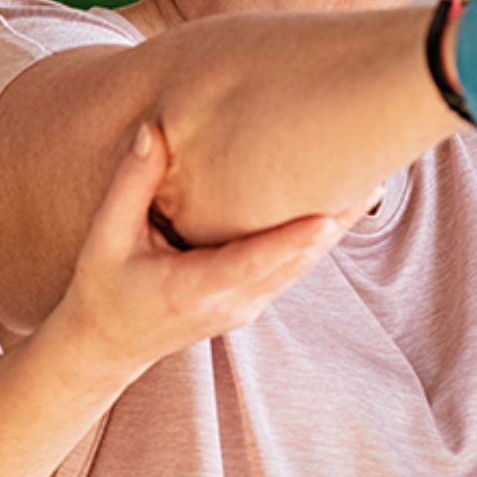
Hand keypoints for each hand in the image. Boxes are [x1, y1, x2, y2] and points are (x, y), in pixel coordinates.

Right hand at [44, 124, 355, 379]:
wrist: (106, 347)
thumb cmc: (104, 288)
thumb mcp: (106, 237)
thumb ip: (132, 184)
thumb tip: (156, 130)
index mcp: (197, 288)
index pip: (258, 260)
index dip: (298, 237)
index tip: (332, 210)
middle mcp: (233, 302)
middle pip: (297, 261)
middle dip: (335, 220)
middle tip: (373, 172)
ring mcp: (247, 307)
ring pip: (302, 266)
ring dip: (335, 227)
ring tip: (369, 179)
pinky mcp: (252, 302)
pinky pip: (292, 268)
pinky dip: (317, 238)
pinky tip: (340, 204)